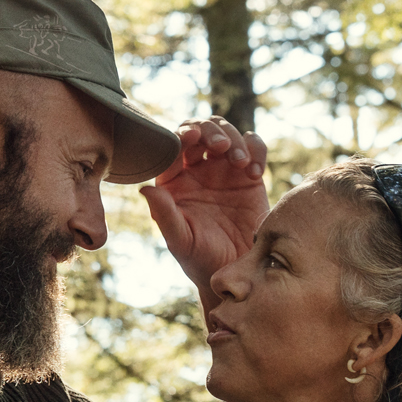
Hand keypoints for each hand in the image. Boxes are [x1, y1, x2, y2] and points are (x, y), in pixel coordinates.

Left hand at [140, 116, 269, 292]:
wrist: (236, 270)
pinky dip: (256, 150)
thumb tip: (144, 189)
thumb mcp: (181, 241)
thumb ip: (164, 215)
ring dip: (234, 138)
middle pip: (200, 130)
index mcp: (173, 181)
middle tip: (220, 146)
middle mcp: (197, 170)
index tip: (191, 138)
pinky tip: (255, 173)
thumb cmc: (201, 259)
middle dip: (210, 131)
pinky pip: (253, 147)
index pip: (173, 146)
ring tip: (241, 164)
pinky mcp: (249, 175)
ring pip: (227, 133)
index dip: (181, 136)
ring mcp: (224, 170)